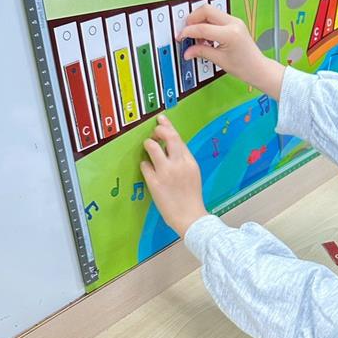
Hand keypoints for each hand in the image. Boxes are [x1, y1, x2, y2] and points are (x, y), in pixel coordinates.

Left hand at [140, 116, 206, 237]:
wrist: (190, 217)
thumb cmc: (191, 198)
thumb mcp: (193, 174)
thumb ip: (184, 160)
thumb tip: (171, 148)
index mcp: (190, 162)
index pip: (178, 138)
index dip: (168, 127)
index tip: (161, 120)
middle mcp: (178, 164)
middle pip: (167, 137)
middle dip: (158, 130)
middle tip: (153, 132)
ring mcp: (166, 173)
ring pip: (152, 147)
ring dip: (148, 144)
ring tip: (147, 148)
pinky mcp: (155, 182)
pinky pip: (145, 165)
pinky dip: (145, 164)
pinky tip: (147, 168)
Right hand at [178, 3, 284, 97]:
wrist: (258, 68)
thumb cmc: (244, 67)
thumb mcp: (220, 61)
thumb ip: (201, 52)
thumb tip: (187, 51)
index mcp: (230, 34)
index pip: (202, 27)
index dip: (188, 32)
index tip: (180, 37)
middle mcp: (233, 23)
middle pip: (206, 10)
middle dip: (192, 19)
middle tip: (186, 32)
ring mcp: (235, 21)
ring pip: (211, 12)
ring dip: (200, 21)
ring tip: (198, 38)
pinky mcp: (234, 23)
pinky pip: (216, 17)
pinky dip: (207, 24)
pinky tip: (205, 37)